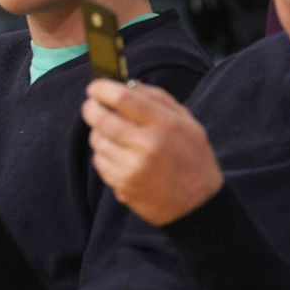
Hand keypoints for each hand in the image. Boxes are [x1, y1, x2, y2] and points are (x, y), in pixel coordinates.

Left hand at [81, 79, 222, 225]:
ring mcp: (132, 168)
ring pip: (96, 139)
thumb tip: (126, 83)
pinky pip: (99, 161)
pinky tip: (120, 155)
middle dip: (91, 107)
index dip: (101, 88)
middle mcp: (146, 146)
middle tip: (92, 105)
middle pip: (100, 117)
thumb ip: (156, 98)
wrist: (198, 207)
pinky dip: (104, 154)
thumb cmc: (192, 158)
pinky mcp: (122, 186)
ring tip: (113, 134)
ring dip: (98, 132)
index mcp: (164, 125)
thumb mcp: (186, 122)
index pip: (122, 98)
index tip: (95, 87)